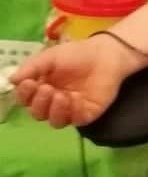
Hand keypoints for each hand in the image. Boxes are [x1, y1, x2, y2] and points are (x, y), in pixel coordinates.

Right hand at [10, 35, 133, 127]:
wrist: (106, 54)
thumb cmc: (77, 54)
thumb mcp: (51, 57)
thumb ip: (32, 68)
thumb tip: (12, 80)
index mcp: (41, 88)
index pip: (26, 99)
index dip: (24, 94)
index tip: (29, 83)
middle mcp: (53, 102)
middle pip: (38, 113)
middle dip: (38, 103)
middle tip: (46, 89)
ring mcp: (70, 109)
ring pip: (54, 122)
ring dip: (53, 110)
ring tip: (59, 95)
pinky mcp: (86, 113)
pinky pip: (74, 120)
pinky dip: (71, 112)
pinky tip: (73, 99)